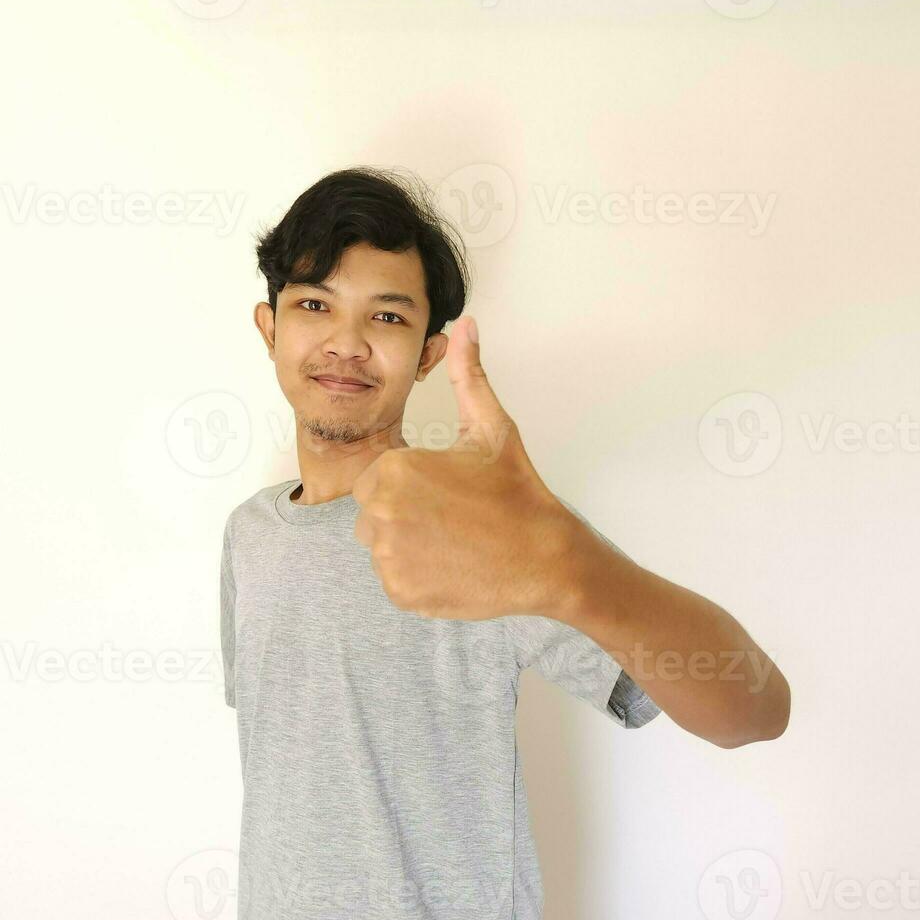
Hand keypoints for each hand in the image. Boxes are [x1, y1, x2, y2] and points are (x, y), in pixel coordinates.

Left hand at [352, 315, 575, 620]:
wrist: (546, 559)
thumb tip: (465, 326)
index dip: (412, 482)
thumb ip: (469, 374)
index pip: (379, 477)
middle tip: (452, 517)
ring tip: (453, 541)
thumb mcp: (493, 428)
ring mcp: (390, 559)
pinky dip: (416, 576)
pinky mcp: (400, 594)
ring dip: (408, 544)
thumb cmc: (517, 493)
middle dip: (405, 512)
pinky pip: (393, 579)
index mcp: (396, 471)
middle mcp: (382, 515)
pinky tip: (451, 565)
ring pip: (381, 546)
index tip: (445, 491)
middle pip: (374, 512)